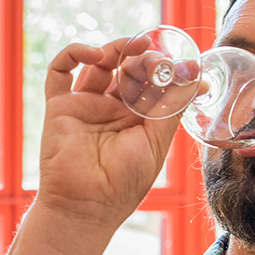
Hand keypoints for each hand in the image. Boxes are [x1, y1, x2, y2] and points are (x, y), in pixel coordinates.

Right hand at [37, 39, 182, 233]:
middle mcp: (110, 109)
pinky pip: (59, 71)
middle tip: (157, 56)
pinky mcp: (60, 106)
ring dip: (117, 48)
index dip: (166, 68)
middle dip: (144, 57)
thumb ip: (171, 106)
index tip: (185, 64)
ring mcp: (85, 105)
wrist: (87, 206)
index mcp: (136, 119)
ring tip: (135, 49)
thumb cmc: (124, 183)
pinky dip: (74, 53)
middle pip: (126, 68)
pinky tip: (95, 55)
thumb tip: (195, 77)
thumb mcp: (157, 141)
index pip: (151, 82)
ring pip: (98, 63)